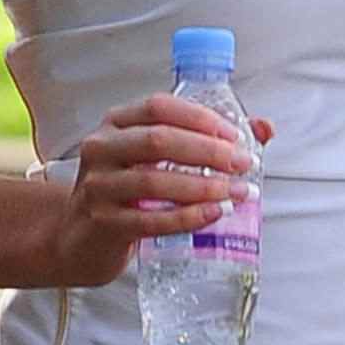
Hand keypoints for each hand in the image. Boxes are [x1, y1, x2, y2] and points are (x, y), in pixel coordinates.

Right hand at [58, 94, 270, 289]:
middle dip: (207, 151)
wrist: (80, 238)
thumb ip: (205, 140)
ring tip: (236, 192)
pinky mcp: (103, 223)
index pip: (158, 106)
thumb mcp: (155, 159)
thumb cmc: (126, 191)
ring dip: (201, 187)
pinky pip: (150, 220)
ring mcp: (98, 187)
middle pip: (158, 140)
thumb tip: (264, 129)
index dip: (200, 117)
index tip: (234, 135)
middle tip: (242, 163)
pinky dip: (186, 217)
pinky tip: (213, 214)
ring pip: (153, 181)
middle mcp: (101, 149)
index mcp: (116, 123)